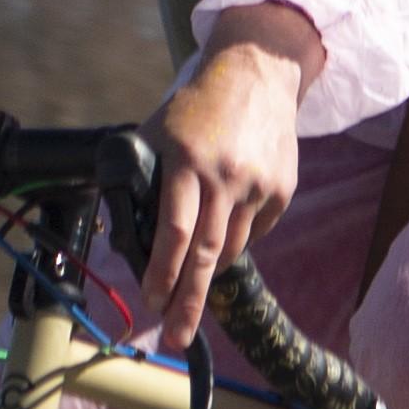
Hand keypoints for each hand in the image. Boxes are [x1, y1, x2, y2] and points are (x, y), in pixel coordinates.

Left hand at [140, 3, 321, 350]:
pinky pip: (256, 230)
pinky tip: (228, 217)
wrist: (260, 71)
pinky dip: (238, 235)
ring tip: (195, 278)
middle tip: (176, 337)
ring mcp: (259, 184)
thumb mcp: (159, 131)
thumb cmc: (199, 105)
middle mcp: (226, 174)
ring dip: (211, 268)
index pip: (175, 229)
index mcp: (188, 159)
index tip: (152, 301)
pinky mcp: (283, 188)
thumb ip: (144, 178)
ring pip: (233, 247)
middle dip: (189, 301)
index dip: (162, 271)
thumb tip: (125, 232)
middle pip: (208, 252)